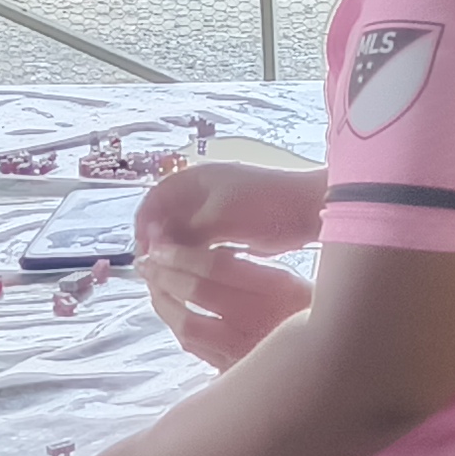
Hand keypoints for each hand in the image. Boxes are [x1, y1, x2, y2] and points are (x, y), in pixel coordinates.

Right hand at [136, 160, 323, 260]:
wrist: (311, 210)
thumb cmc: (265, 204)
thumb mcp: (220, 216)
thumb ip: (185, 230)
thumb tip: (155, 246)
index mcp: (196, 179)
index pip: (155, 199)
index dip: (144, 224)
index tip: (144, 251)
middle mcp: (202, 192)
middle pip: (166, 218)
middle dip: (158, 242)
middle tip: (154, 270)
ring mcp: (217, 210)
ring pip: (183, 233)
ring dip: (174, 252)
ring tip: (169, 276)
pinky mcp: (231, 229)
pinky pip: (201, 243)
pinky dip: (193, 256)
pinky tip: (191, 275)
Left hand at [141, 242, 314, 368]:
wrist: (339, 368)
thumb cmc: (320, 315)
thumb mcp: (299, 284)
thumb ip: (258, 272)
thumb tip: (211, 257)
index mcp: (281, 292)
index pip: (219, 267)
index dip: (183, 254)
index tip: (161, 245)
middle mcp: (260, 321)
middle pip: (197, 293)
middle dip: (164, 273)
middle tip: (145, 261)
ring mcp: (244, 352)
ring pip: (188, 325)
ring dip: (163, 302)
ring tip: (151, 285)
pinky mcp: (235, 373)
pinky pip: (196, 349)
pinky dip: (177, 327)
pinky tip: (172, 314)